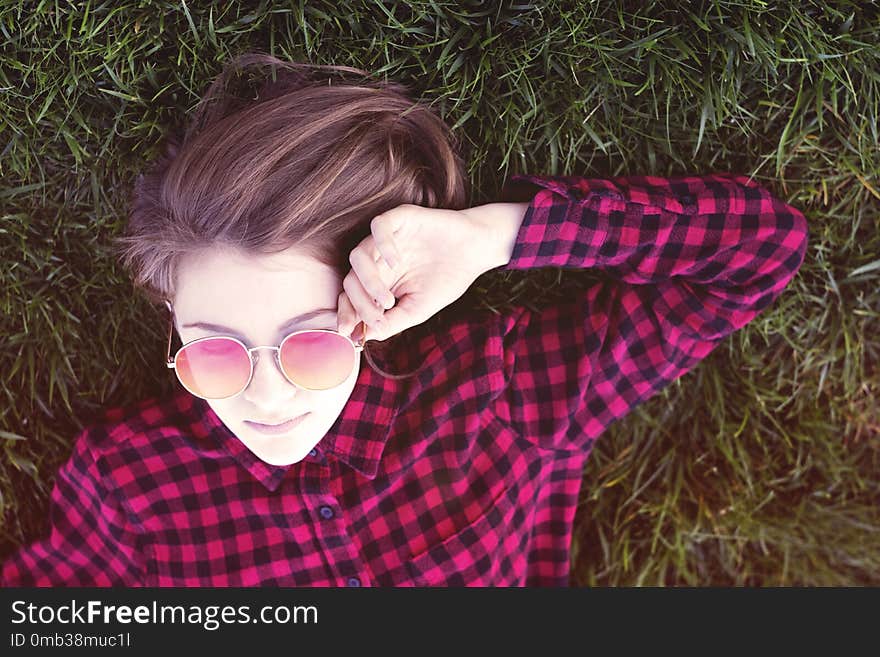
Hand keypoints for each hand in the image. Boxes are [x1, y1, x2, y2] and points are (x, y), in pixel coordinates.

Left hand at [336, 204, 494, 342]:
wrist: (476, 250)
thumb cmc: (447, 279)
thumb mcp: (418, 309)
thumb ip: (392, 322)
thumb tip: (364, 338)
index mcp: (379, 281)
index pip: (350, 296)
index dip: (346, 313)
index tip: (349, 332)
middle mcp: (376, 260)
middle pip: (350, 279)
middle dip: (360, 304)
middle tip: (378, 318)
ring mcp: (385, 239)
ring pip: (358, 256)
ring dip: (368, 281)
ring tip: (388, 299)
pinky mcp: (399, 218)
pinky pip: (378, 227)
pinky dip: (382, 245)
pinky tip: (395, 262)